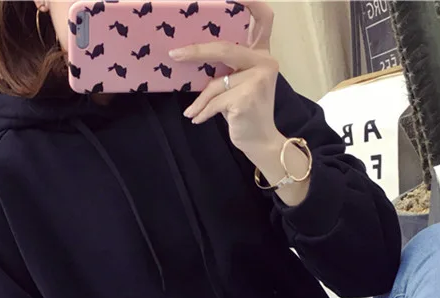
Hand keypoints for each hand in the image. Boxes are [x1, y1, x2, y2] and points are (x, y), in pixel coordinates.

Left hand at [169, 0, 280, 157]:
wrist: (261, 142)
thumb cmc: (245, 112)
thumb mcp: (237, 84)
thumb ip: (226, 68)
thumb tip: (190, 55)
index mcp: (262, 54)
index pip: (263, 19)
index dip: (251, 1)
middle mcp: (265, 62)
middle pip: (225, 48)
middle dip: (196, 52)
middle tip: (174, 54)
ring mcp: (258, 80)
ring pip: (216, 83)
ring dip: (200, 100)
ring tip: (192, 112)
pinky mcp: (246, 98)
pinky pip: (215, 102)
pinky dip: (203, 112)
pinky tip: (197, 119)